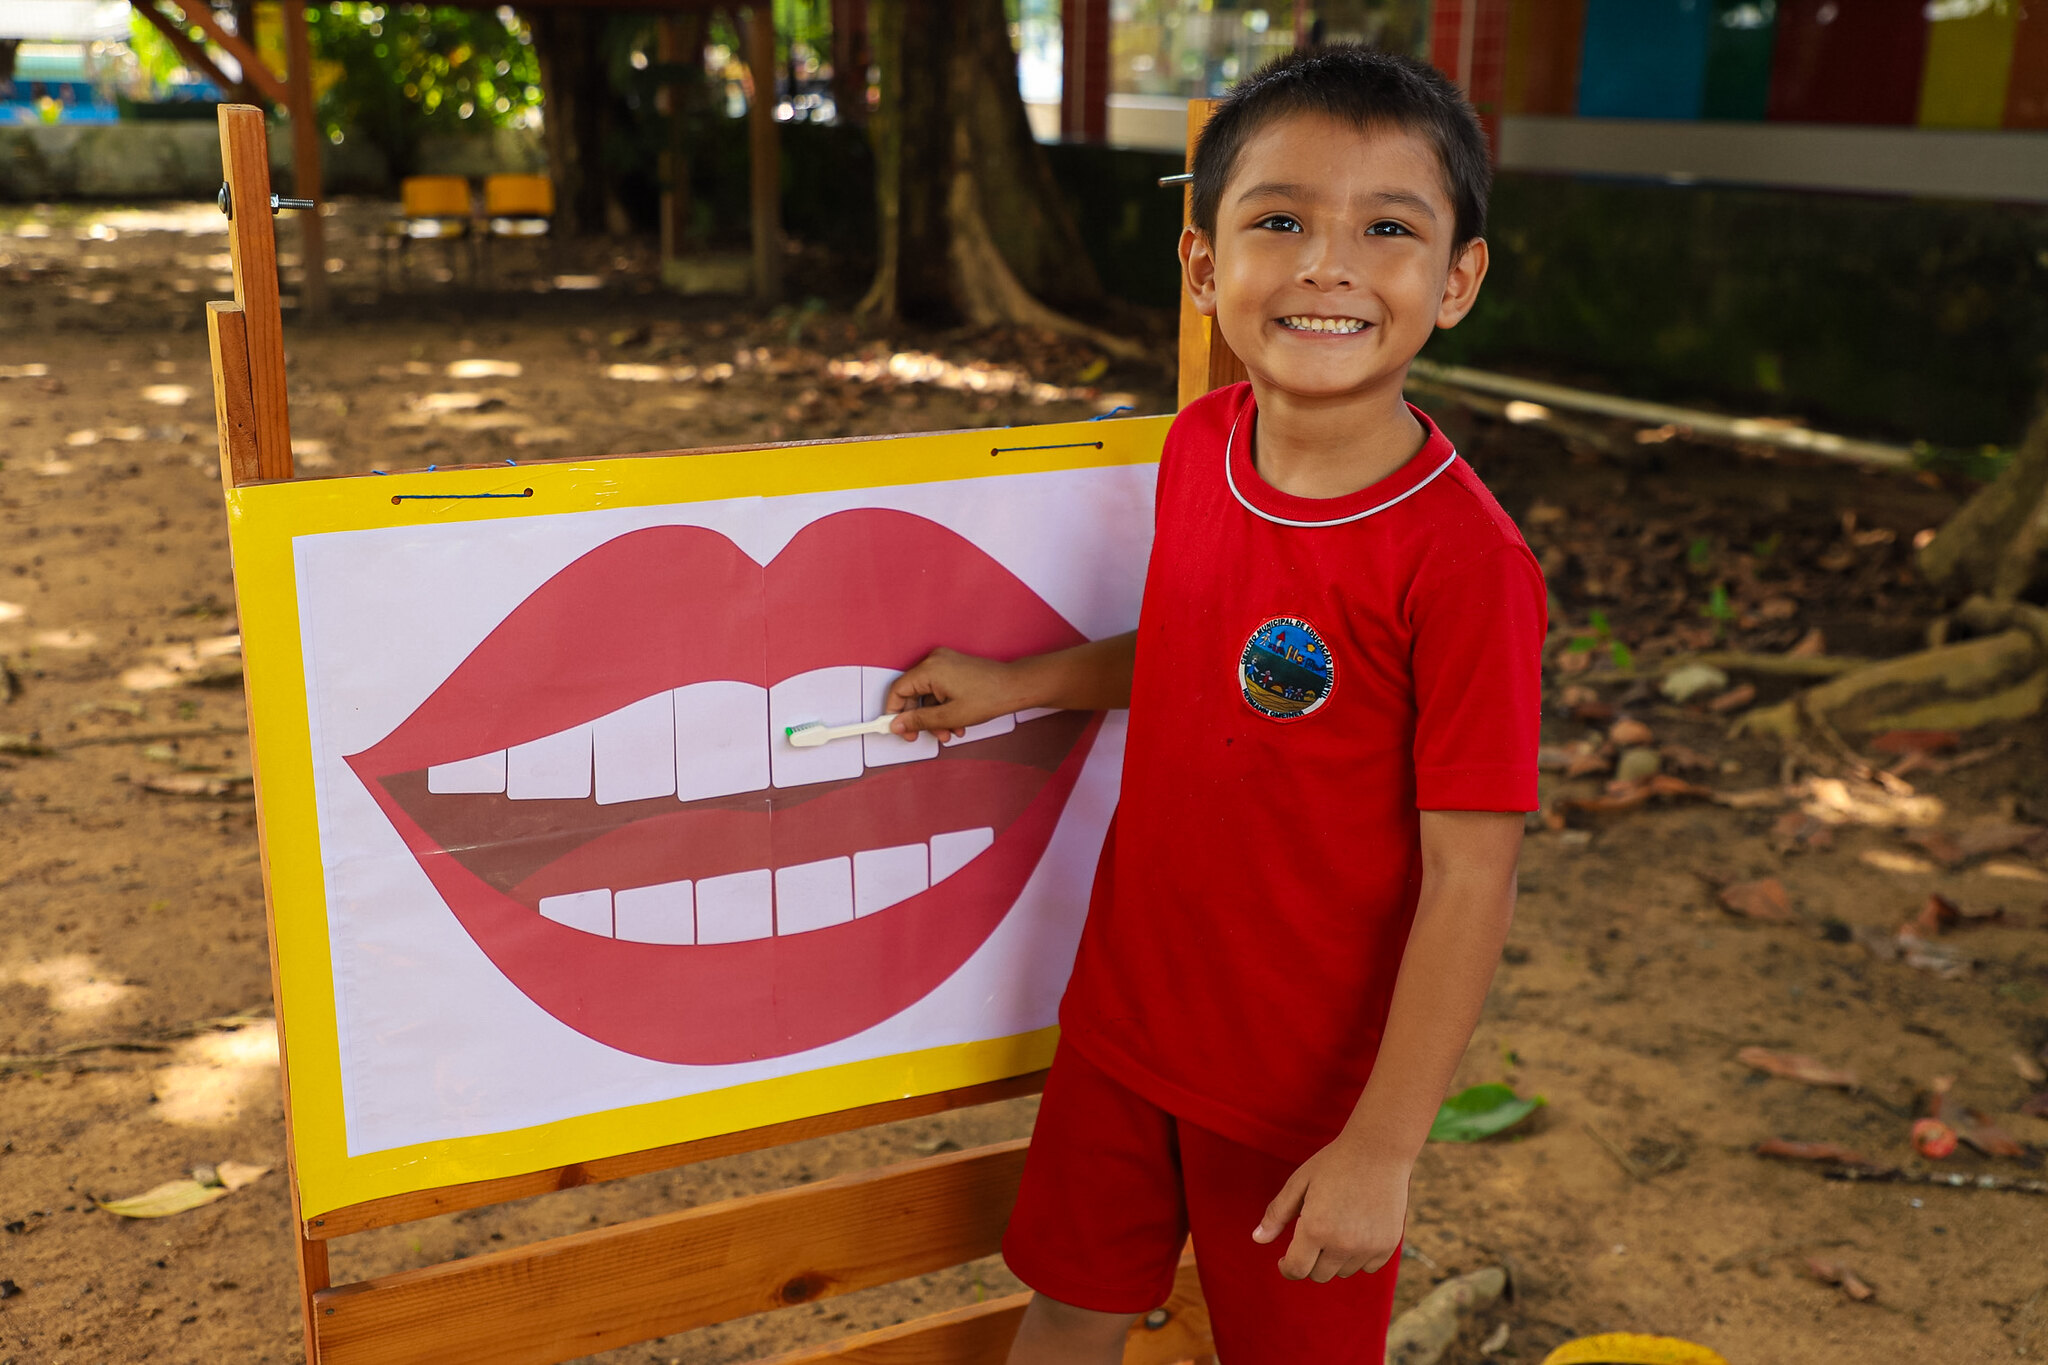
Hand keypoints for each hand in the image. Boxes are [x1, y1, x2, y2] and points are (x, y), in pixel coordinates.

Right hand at [883, 647, 1023, 742]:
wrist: (1015, 687)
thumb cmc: (989, 696)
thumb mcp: (949, 716)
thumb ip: (919, 721)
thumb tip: (896, 724)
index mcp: (930, 669)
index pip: (898, 690)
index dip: (894, 712)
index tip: (895, 728)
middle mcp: (935, 661)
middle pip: (912, 693)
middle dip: (919, 718)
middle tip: (920, 736)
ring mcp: (945, 662)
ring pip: (927, 694)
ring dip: (934, 716)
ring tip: (948, 733)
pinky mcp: (953, 667)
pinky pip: (938, 689)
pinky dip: (943, 707)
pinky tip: (955, 723)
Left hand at [1252, 1138, 1410, 1282]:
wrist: (1379, 1149)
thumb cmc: (1334, 1163)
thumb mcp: (1299, 1183)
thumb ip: (1277, 1214)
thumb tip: (1257, 1239)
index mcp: (1315, 1230)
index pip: (1297, 1269)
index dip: (1287, 1267)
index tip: (1286, 1260)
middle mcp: (1342, 1244)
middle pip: (1319, 1275)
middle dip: (1310, 1261)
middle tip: (1313, 1235)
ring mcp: (1368, 1247)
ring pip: (1343, 1272)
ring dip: (1335, 1259)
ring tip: (1337, 1227)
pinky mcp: (1388, 1245)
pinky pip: (1368, 1267)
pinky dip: (1359, 1256)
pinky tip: (1357, 1231)